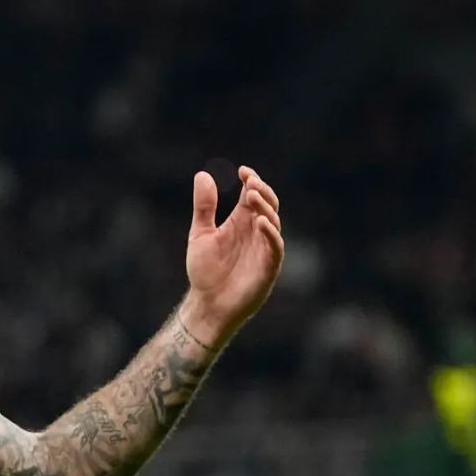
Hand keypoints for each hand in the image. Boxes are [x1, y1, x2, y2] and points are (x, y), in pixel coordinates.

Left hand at [182, 166, 282, 347]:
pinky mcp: (268, 267)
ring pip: (273, 222)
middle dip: (261, 191)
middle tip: (250, 182)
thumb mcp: (200, 234)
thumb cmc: (205, 271)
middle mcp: (255, 232)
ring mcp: (264, 249)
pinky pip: (275, 247)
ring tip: (252, 195)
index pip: (253, 195)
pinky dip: (270, 233)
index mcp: (241, 222)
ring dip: (264, 207)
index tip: (242, 171)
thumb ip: (204, 207)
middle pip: (267, 204)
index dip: (251, 181)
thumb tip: (203, 174)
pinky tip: (260, 222)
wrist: (207, 304)